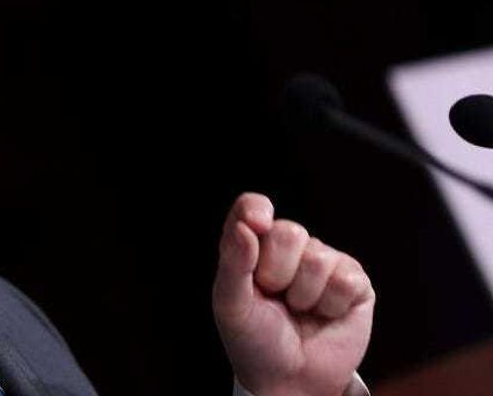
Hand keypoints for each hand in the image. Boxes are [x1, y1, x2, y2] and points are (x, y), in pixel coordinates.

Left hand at [212, 192, 374, 395]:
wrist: (289, 380)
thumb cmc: (254, 340)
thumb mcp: (231, 305)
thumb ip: (234, 263)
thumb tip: (245, 226)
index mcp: (252, 247)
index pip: (252, 207)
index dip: (256, 209)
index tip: (258, 223)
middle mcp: (288, 249)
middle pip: (289, 231)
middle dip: (277, 272)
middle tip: (274, 297)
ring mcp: (323, 263)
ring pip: (318, 257)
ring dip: (304, 295)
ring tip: (299, 311)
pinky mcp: (354, 283)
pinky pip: (346, 278)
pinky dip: (331, 304)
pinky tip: (324, 315)